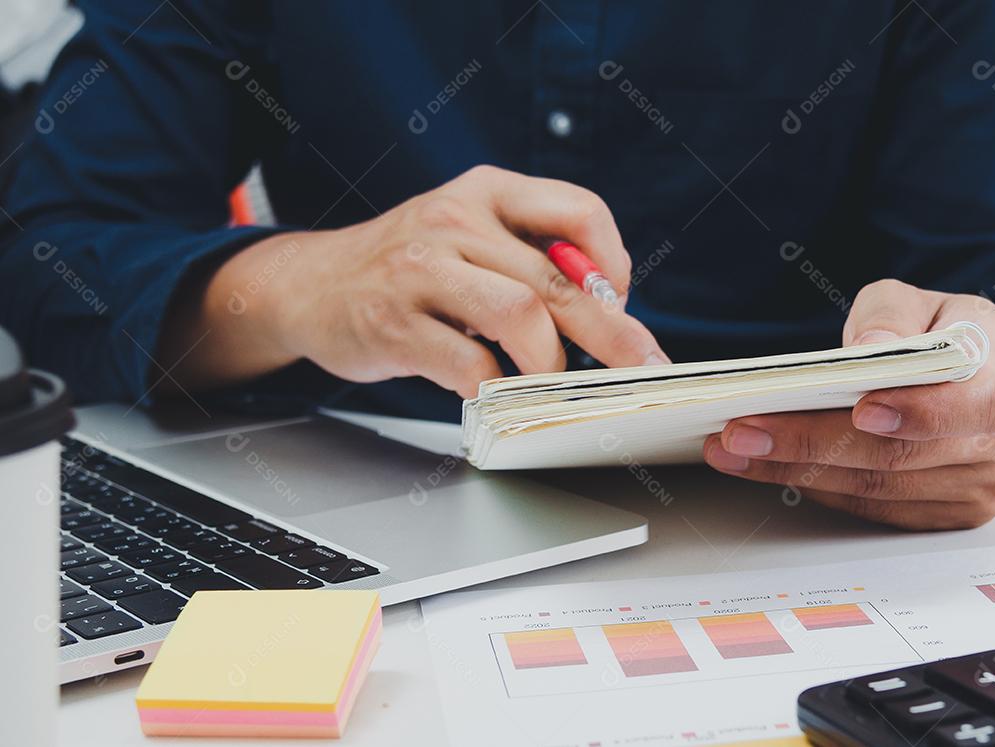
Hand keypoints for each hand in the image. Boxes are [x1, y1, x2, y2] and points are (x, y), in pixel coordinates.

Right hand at [162, 165, 668, 396]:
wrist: (310, 285)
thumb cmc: (407, 268)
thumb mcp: (466, 232)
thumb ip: (528, 255)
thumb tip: (606, 309)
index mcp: (485, 191)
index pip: (577, 210)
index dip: (612, 260)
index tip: (616, 300)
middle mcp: (455, 221)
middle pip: (560, 278)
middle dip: (612, 333)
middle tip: (642, 367)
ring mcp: (420, 271)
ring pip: (522, 315)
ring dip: (549, 362)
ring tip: (546, 382)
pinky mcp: (394, 323)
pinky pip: (470, 364)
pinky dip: (497, 389)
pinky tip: (496, 393)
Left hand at [703, 279, 994, 529]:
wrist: (986, 377)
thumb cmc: (951, 335)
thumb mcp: (925, 302)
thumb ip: (894, 314)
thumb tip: (871, 345)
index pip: (967, 405)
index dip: (914, 412)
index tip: (858, 409)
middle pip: (898, 457)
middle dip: (811, 443)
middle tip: (742, 432)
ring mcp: (977, 489)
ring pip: (876, 490)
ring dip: (795, 471)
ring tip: (733, 449)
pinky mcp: (946, 515)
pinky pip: (872, 510)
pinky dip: (816, 487)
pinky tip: (769, 466)